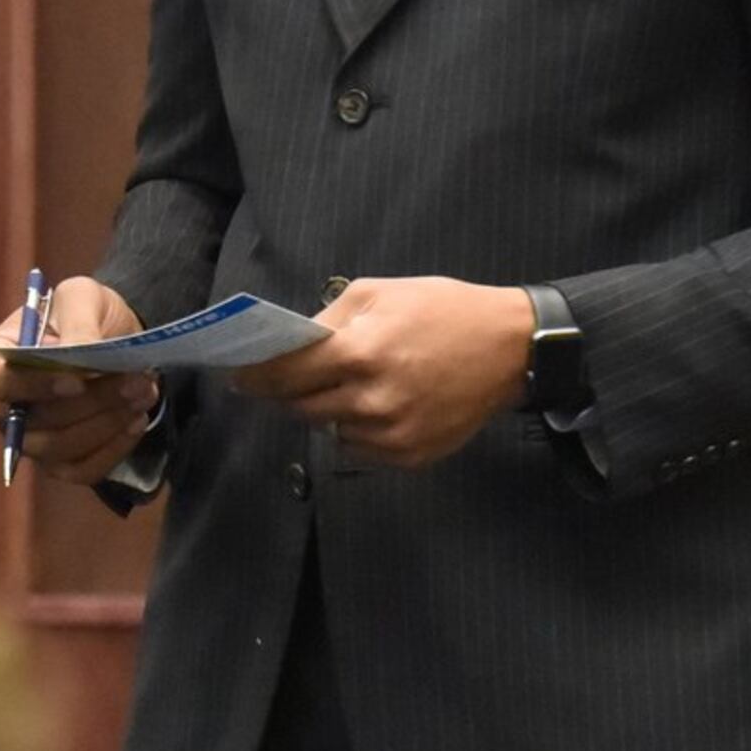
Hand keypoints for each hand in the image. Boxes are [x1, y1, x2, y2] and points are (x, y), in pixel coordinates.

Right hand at [0, 276, 161, 486]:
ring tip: (142, 393)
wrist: (112, 338)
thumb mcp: (82, 296)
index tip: (78, 380)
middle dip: (89, 404)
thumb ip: (78, 321)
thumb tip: (81, 352)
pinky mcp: (56, 462)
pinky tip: (135, 420)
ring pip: (59, 448)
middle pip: (32, 422)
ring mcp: (26, 439)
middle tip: (135, 381)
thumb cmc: (84, 314)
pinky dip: (113, 449)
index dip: (33, 385)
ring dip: (106, 423)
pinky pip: (80, 470)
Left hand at [235, 276, 535, 467]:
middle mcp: (372, 400)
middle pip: (300, 407)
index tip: (237, 376)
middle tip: (294, 377)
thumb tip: (287, 346)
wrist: (512, 348)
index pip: (283, 375)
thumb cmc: (442, 310)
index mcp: (360, 353)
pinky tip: (380, 404)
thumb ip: (327, 321)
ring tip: (351, 385)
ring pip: (329, 430)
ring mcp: (393, 434)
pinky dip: (358, 430)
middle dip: (290, 392)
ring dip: (327, 410)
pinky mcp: (411, 456)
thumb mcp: (378, 293)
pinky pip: (360, 449)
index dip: (254, 376)